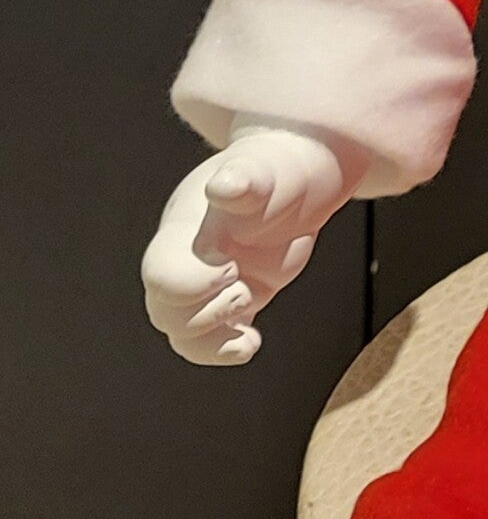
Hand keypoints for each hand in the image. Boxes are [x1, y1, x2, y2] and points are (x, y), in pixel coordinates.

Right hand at [141, 124, 360, 365]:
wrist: (295, 176)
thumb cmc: (275, 167)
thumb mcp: (264, 170)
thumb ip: (244, 180)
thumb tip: (224, 188)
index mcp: (183, 232)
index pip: (161, 276)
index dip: (192, 285)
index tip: (232, 267)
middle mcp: (188, 261)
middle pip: (164, 313)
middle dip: (204, 314)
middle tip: (244, 288)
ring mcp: (210, 284)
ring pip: (183, 333)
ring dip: (213, 340)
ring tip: (247, 320)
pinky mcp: (235, 300)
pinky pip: (213, 341)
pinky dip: (228, 350)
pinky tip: (252, 340)